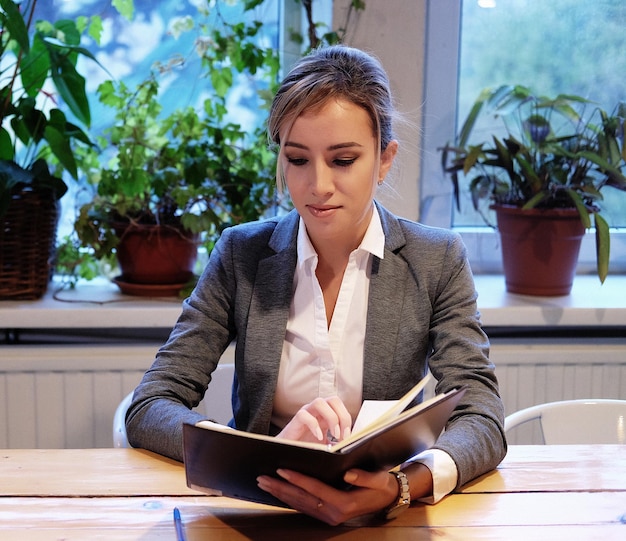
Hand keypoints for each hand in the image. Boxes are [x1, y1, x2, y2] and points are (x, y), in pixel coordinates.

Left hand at [256, 462, 432, 524]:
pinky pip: (304, 507)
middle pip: (301, 499)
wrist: (387, 499)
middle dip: (280, 488)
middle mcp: (333, 513)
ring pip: (299, 504)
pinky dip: (289, 498)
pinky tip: (279, 491)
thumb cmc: (381, 486)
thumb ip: (363, 477)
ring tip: (264, 483)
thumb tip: (347, 473)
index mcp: (344, 503)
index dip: (297, 479)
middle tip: (262, 477)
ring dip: (281, 494)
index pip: (315, 489)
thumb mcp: (378, 480)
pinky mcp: (326, 515)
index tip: (281, 469)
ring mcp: (328, 516)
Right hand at [276, 396, 351, 443]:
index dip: (347, 418)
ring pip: (319, 401)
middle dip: (342, 416)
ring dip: (331, 417)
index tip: (349, 437)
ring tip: (334, 435)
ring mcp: (305, 413)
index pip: (340, 405)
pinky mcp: (295, 421)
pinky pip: (304, 415)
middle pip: (333, 399)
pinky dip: (314, 425)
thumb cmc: (307, 448)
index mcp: (326, 414)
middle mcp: (316, 410)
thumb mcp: (327, 446)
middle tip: (343, 435)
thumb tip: (351, 446)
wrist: (286, 453)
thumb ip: (337, 444)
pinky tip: (319, 437)